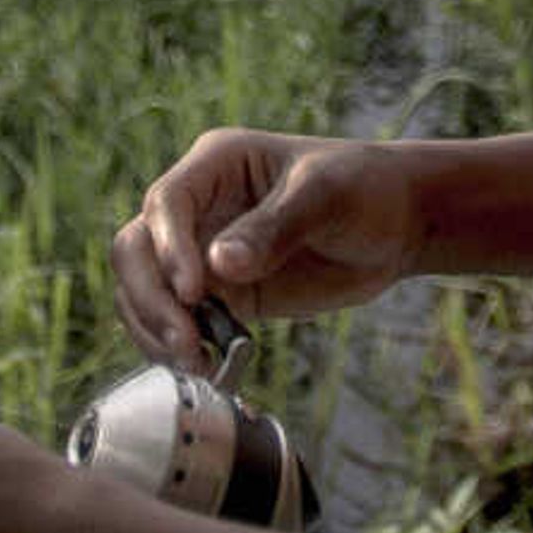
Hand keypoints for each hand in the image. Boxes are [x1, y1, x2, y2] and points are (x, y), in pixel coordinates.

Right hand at [108, 128, 421, 363]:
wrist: (396, 224)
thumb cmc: (365, 189)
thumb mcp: (328, 196)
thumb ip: (276, 228)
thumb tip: (220, 264)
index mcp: (217, 164)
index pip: (166, 203)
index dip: (168, 248)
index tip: (193, 292)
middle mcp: (199, 207)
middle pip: (136, 250)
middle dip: (150, 299)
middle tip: (186, 343)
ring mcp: (204, 252)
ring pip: (144, 290)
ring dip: (156, 330)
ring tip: (197, 364)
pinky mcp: (222, 293)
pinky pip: (178, 321)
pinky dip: (179, 346)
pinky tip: (207, 367)